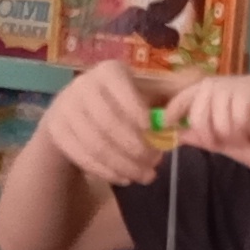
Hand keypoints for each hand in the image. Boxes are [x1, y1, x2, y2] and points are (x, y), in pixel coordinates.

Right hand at [39, 59, 171, 188]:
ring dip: (123, 165)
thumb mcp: (142, 91)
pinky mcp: (57, 131)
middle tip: (155, 163)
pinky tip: (124, 178)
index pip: (121, 88)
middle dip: (135, 147)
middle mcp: (83, 86)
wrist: (72, 110)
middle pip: (109, 122)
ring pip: (96, 144)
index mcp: (108, 71)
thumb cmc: (120, 101)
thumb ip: (168, 95)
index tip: (151, 129)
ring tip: (145, 176)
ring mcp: (66, 109)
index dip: (135, 109)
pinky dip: (106, 171)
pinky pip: (83, 156)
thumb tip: (193, 96)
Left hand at [169, 72, 249, 191]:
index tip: (167, 122)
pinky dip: (243, 122)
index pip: (201, 89)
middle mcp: (249, 84)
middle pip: (205, 88)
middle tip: (220, 140)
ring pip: (220, 93)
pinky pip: (242, 100)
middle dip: (202, 118)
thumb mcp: (240, 150)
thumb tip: (181, 133)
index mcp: (240, 96)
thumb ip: (213, 139)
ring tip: (247, 139)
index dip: (180, 103)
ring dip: (225, 125)